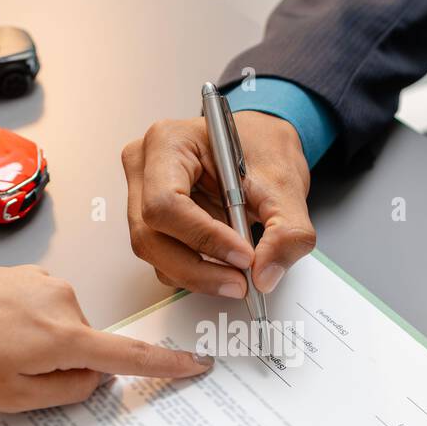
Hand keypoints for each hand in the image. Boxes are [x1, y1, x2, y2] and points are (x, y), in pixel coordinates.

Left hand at [0, 265, 211, 411]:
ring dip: (42, 344)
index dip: (166, 364)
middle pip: (88, 346)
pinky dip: (27, 325)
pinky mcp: (26, 272)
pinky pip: (44, 309)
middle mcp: (62, 301)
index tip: (195, 365)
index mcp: (63, 336)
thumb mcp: (12, 397)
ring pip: (65, 327)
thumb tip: (92, 379)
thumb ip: (64, 392)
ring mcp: (43, 282)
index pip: (129, 356)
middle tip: (13, 374)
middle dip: (64, 365)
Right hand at [121, 111, 313, 296]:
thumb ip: (286, 232)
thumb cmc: (262, 149)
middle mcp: (143, 167)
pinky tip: (223, 266)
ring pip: (154, 253)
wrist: (259, 145)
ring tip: (237, 275)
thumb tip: (265, 276)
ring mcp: (140, 195)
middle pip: (150, 236)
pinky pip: (162, 257)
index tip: (244, 256)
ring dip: (197, 274)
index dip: (204, 237)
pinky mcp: (149, 220)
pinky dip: (194, 271)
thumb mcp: (286, 186)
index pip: (166, 203)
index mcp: (169, 143)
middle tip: (241, 282)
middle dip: (198, 269)